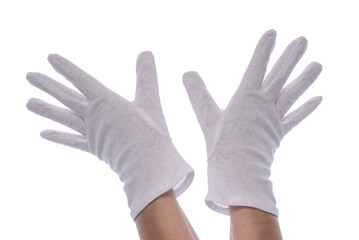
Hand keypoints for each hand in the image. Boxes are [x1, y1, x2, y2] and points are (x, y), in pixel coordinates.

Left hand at [26, 52, 193, 218]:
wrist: (147, 166)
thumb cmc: (151, 133)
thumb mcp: (150, 101)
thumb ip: (146, 76)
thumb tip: (146, 52)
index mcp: (106, 101)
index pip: (81, 80)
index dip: (66, 68)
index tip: (50, 58)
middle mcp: (94, 115)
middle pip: (67, 97)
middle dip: (48, 85)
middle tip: (29, 75)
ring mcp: (91, 132)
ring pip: (64, 118)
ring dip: (46, 109)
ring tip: (28, 103)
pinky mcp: (93, 148)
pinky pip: (72, 141)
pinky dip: (59, 137)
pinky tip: (43, 133)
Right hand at [183, 30, 321, 215]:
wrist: (239, 171)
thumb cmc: (221, 145)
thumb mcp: (206, 117)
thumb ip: (198, 94)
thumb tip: (187, 73)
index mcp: (247, 97)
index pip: (257, 67)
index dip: (264, 49)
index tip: (273, 33)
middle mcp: (264, 104)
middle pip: (280, 75)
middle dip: (291, 56)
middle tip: (303, 41)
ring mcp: (274, 117)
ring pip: (292, 93)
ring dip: (305, 79)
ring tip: (318, 66)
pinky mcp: (279, 131)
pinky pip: (295, 117)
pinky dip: (306, 108)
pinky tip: (318, 98)